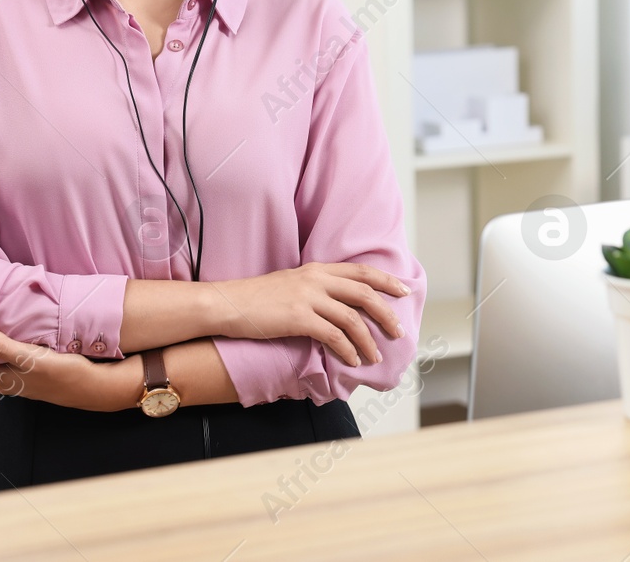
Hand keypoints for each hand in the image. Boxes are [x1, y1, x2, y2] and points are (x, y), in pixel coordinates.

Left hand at [0, 325, 132, 411]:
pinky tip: (11, 328)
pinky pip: (13, 353)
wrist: (93, 386)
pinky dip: (6, 342)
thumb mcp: (29, 358)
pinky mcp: (34, 367)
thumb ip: (0, 346)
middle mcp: (7, 379)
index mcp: (0, 379)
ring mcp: (21, 374)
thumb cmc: (60, 374)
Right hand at [211, 263, 411, 368]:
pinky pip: (333, 336)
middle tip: (398, 330)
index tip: (402, 291)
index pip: (360, 271)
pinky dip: (348, 349)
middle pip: (363, 292)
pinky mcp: (298, 318)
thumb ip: (314, 288)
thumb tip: (335, 304)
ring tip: (376, 356)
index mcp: (316, 268)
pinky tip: (352, 360)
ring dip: (368, 340)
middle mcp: (315, 279)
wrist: (227, 303)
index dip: (385, 280)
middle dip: (386, 312)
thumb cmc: (255, 298)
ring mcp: (307, 297)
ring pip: (352, 318)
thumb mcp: (290, 283)